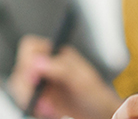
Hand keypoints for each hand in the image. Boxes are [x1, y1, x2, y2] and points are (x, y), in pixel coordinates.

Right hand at [7, 35, 121, 118]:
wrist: (97, 112)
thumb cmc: (94, 93)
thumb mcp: (82, 79)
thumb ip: (61, 68)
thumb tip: (38, 61)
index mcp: (57, 54)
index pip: (31, 47)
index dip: (29, 59)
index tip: (35, 77)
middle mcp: (46, 65)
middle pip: (21, 68)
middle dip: (28, 87)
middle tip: (42, 100)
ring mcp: (39, 82)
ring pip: (19, 86)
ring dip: (30, 99)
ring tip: (50, 109)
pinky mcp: (37, 97)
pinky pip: (24, 100)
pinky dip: (34, 107)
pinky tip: (50, 111)